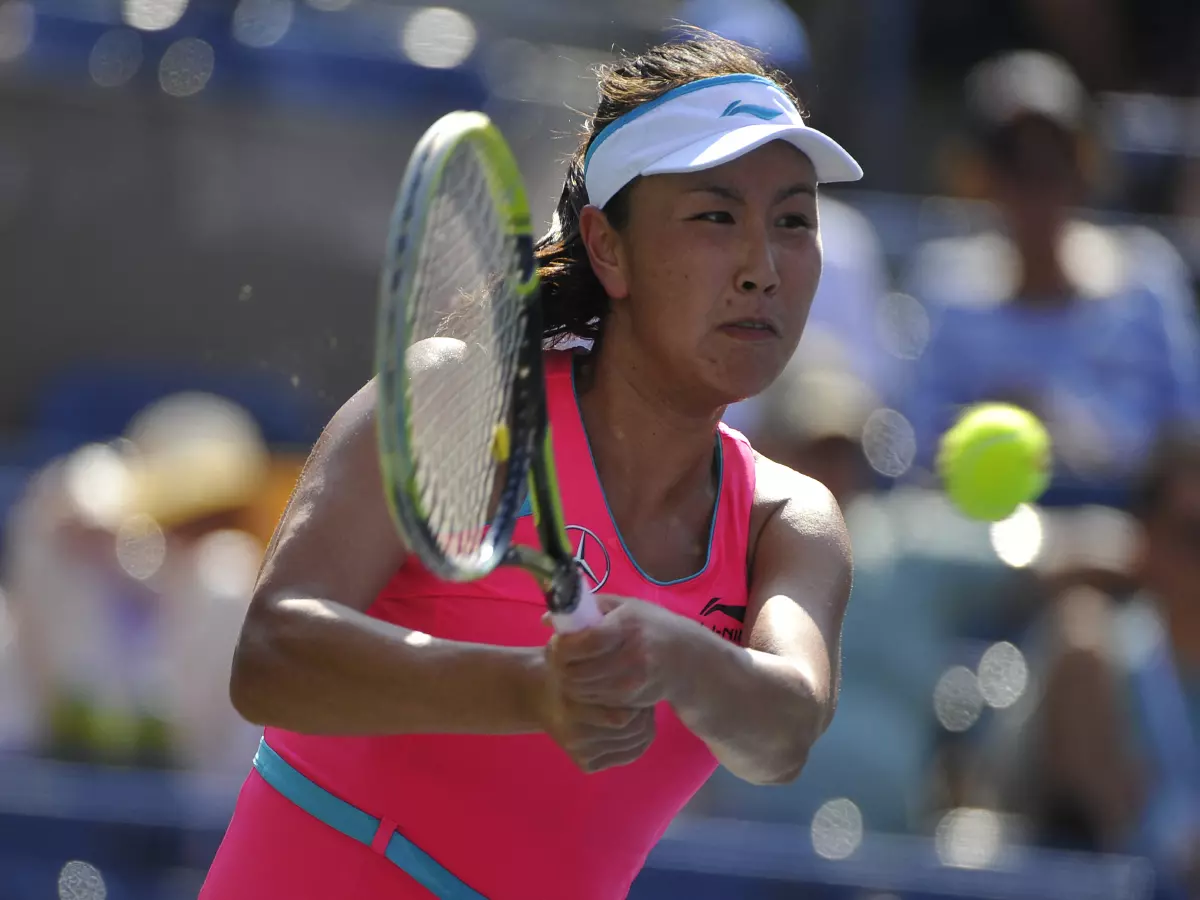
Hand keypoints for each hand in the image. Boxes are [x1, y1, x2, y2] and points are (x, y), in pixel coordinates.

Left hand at [536, 595, 690, 773]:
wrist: (687, 660)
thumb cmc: (650, 626)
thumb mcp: (625, 606)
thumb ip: (588, 607)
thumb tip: (546, 619)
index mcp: (628, 625)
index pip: (586, 640)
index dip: (564, 644)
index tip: (557, 641)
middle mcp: (632, 655)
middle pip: (577, 671)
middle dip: (559, 666)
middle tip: (557, 657)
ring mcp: (632, 682)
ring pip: (581, 690)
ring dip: (569, 681)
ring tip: (571, 667)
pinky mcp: (631, 701)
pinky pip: (593, 701)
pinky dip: (584, 693)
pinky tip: (588, 680)